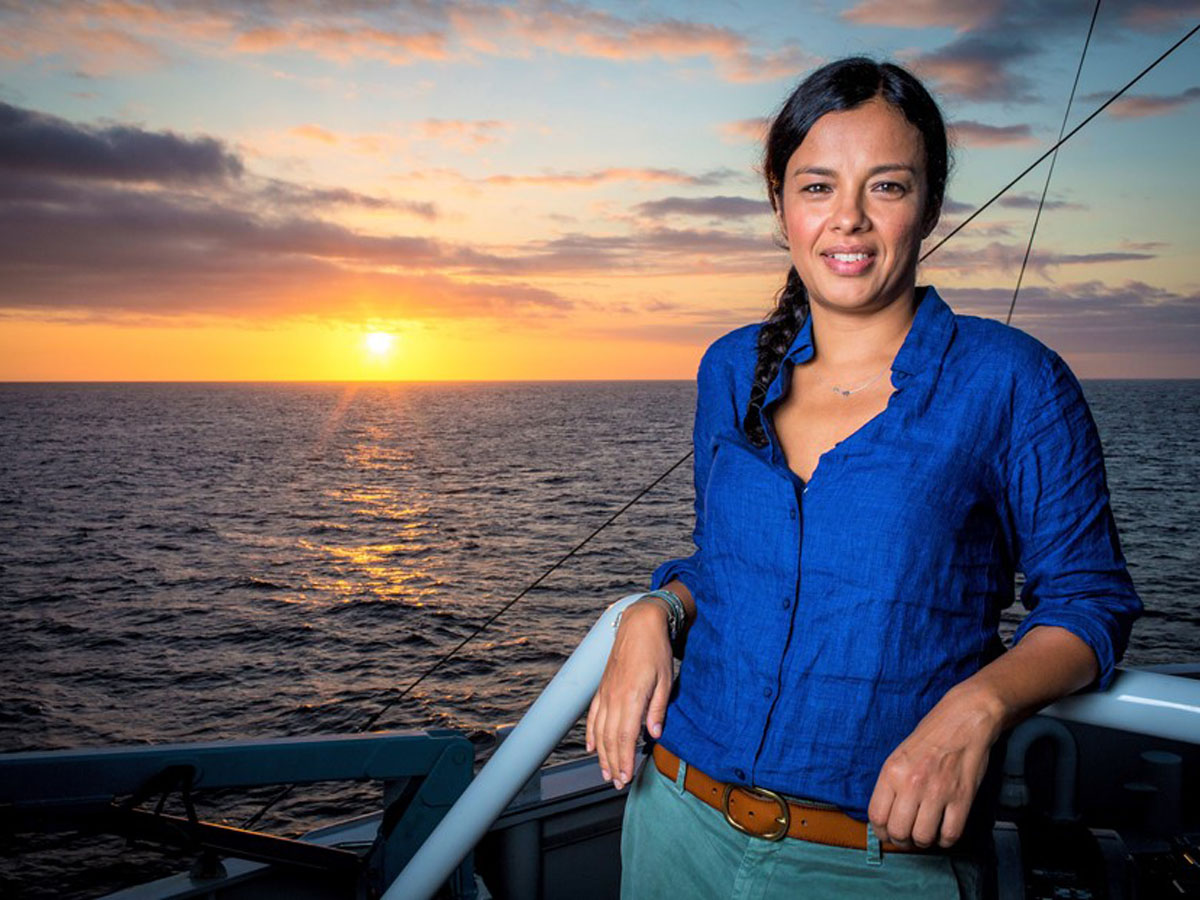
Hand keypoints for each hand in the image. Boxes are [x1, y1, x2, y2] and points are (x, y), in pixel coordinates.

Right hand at [585, 600, 673, 789]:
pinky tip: (591, 747)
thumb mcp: (665, 679)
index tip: (626, 778)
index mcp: (631, 696)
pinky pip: (592, 715)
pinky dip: (591, 733)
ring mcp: (605, 692)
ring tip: (605, 772)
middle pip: (609, 738)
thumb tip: (655, 734)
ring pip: (599, 730)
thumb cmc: (655, 650)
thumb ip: (658, 709)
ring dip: (601, 754)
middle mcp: (614, 697)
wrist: (639, 624)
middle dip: (612, 763)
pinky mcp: (603, 687)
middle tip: (617, 783)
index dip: (624, 760)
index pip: (624, 737)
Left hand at [867, 683, 1003, 848]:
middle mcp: (912, 783)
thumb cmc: (931, 737)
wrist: (963, 720)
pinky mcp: (962, 798)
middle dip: (901, 841)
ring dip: (924, 842)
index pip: (877, 816)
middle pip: (898, 832)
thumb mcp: (899, 755)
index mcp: (892, 771)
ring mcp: (938, 791)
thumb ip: (891, 785)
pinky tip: (944, 830)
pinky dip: (946, 840)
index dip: (881, 832)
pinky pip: (950, 835)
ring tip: (926, 832)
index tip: (887, 833)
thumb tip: (885, 817)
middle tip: (907, 837)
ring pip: (923, 838)